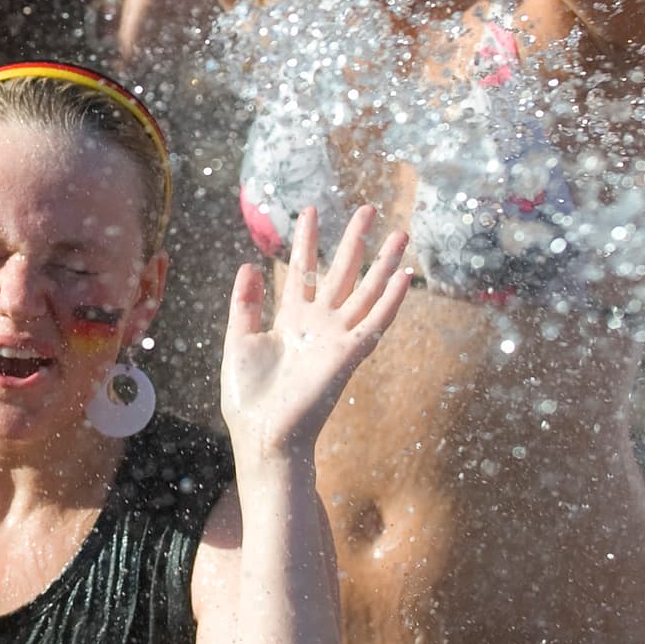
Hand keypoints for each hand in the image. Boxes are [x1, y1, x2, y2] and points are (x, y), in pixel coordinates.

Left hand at [221, 206, 409, 459]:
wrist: (263, 435)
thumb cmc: (249, 397)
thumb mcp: (239, 340)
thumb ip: (246, 304)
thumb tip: (248, 264)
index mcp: (291, 319)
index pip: (303, 269)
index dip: (307, 240)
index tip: (311, 210)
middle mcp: (318, 323)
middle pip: (342, 272)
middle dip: (354, 240)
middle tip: (368, 207)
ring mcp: (336, 338)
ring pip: (365, 291)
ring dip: (384, 263)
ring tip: (400, 232)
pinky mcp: (348, 355)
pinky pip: (375, 323)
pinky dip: (391, 301)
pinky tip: (405, 276)